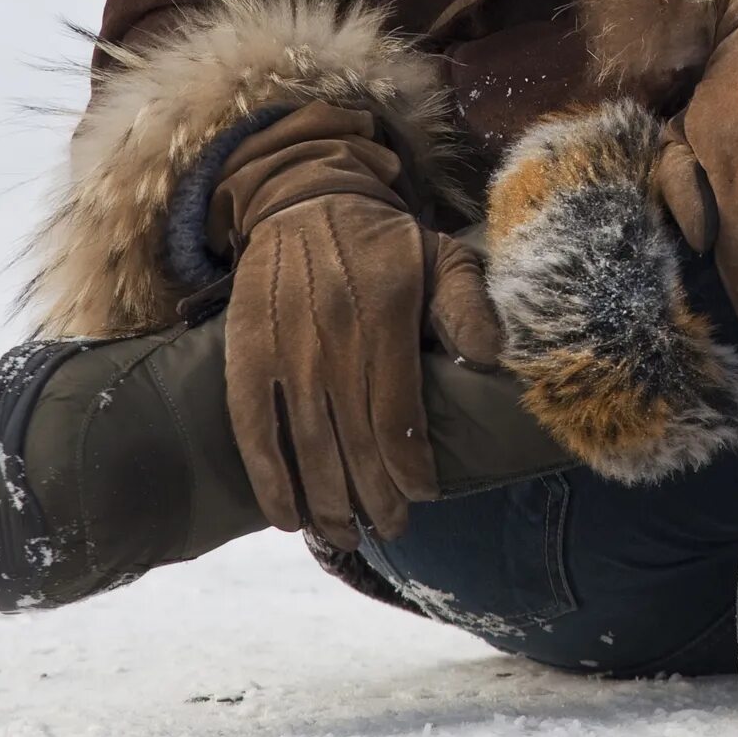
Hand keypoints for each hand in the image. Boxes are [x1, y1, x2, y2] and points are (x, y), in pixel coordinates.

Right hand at [208, 102, 499, 544]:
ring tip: (343, 535)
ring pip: (306, 444)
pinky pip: (253, 428)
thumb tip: (491, 358)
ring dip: (324, 501)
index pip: (396, 413)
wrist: (305, 201)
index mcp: (386, 314)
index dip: (409, 465)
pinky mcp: (246, 353)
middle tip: (389, 528)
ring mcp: (284, 348)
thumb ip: (468, 305)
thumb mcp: (442, 256)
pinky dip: (268, 478)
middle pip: (353, 440)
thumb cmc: (385, 243)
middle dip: (372, 497)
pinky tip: (285, 516)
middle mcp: (333, 336)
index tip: (422, 495)